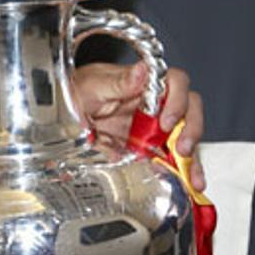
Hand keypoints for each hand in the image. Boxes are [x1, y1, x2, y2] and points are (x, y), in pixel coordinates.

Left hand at [73, 62, 205, 190]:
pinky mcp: (148, 147)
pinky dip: (181, 172)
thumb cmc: (77, 91)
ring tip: (193, 176)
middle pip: (189, 110)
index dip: (178, 100)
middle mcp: (154, 103)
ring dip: (193, 158)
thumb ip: (119, 81)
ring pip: (184, 137)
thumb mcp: (93, 85)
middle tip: (181, 148)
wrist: (61, 114)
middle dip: (191, 130)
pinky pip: (170, 158)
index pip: (176, 82)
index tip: (167, 120)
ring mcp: (153, 126)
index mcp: (144, 83)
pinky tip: (187, 182)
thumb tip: (142, 71)